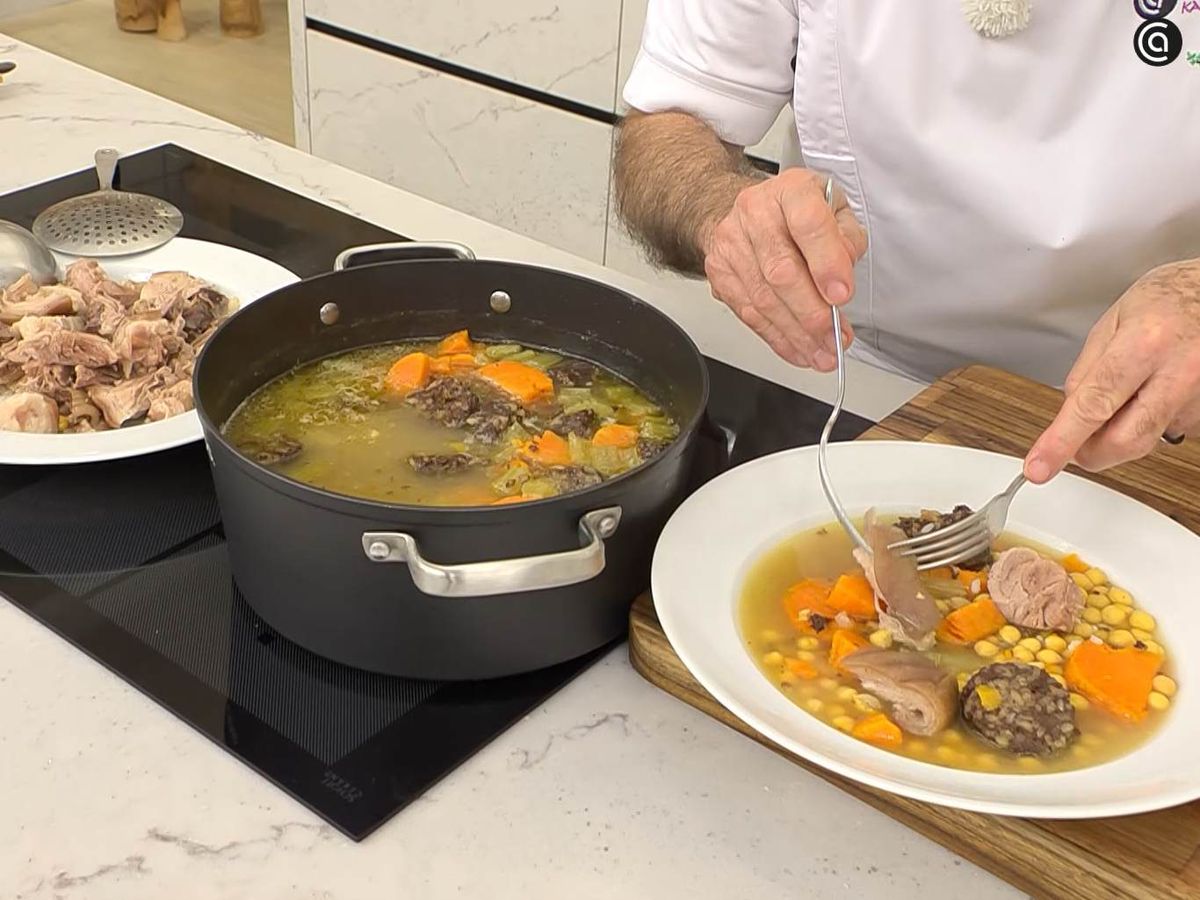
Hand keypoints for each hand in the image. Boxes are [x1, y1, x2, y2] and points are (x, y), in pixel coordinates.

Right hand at [702, 168, 867, 371]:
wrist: (751, 212)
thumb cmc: (797, 213)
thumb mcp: (836, 210)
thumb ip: (847, 241)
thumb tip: (840, 280)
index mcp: (790, 190)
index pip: (808, 224)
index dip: (826, 263)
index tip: (842, 296)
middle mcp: (755, 213)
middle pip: (781, 271)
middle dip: (811, 313)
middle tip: (834, 338)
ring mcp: (732, 244)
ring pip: (764, 299)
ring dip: (796, 334)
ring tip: (822, 353)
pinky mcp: (720, 274)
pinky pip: (748, 313)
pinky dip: (777, 338)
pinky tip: (798, 350)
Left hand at [1025, 258, 1199, 482]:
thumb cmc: (1168, 299)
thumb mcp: (1113, 321)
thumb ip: (1087, 370)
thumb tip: (1068, 412)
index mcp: (1145, 344)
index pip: (1093, 406)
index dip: (1061, 442)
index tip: (1039, 467)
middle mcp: (1178, 373)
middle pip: (1124, 440)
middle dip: (1089, 452)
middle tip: (1072, 444)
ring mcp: (1197, 396)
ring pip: (1145, 440)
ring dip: (1119, 431)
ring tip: (1123, 392)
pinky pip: (1164, 429)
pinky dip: (1145, 419)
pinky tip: (1150, 390)